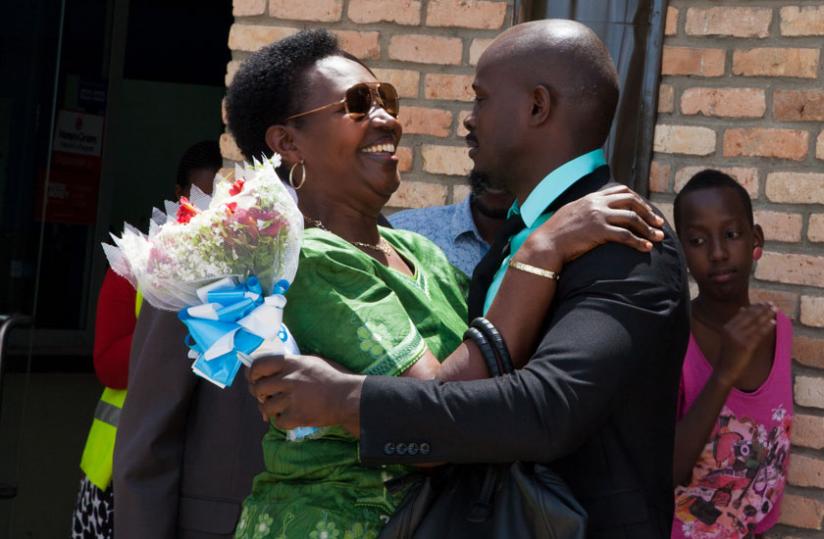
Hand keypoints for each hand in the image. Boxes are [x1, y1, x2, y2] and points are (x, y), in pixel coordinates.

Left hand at [246, 354, 364, 436]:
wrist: (348, 397)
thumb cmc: (332, 377)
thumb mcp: (311, 362)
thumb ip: (290, 365)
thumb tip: (268, 371)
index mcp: (291, 363)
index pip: (258, 365)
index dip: (252, 373)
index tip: (254, 379)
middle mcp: (289, 379)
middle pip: (258, 388)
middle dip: (258, 394)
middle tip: (265, 397)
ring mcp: (292, 399)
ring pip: (265, 407)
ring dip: (269, 409)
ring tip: (279, 408)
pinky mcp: (297, 416)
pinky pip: (278, 422)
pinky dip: (283, 421)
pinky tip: (291, 416)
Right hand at [519, 185, 664, 269]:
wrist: (546, 244)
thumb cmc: (557, 233)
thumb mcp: (571, 213)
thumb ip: (586, 209)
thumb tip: (597, 213)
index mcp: (591, 197)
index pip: (621, 191)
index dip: (638, 199)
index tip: (646, 210)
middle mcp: (596, 203)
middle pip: (631, 201)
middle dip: (648, 212)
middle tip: (659, 223)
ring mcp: (597, 216)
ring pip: (632, 218)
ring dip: (648, 228)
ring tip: (659, 238)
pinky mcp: (598, 231)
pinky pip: (625, 235)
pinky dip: (638, 241)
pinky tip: (646, 248)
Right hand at [715, 303, 775, 387]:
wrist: (725, 370)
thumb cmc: (729, 353)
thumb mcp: (729, 336)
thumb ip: (736, 323)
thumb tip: (743, 308)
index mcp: (727, 327)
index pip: (743, 314)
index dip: (754, 307)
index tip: (763, 302)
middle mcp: (731, 331)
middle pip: (749, 317)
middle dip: (762, 309)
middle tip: (772, 303)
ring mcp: (738, 338)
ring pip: (755, 324)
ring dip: (766, 315)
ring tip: (775, 310)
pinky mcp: (745, 346)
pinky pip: (758, 334)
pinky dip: (766, 327)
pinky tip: (773, 322)